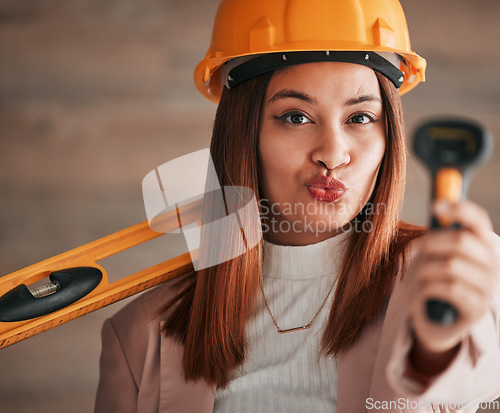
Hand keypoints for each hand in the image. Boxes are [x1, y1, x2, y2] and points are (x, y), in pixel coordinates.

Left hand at [409, 200, 498, 357]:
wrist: (432, 318)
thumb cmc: (433, 279)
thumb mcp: (434, 253)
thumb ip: (439, 233)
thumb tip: (438, 206)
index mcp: (481, 245)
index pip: (478, 220)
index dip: (459, 209)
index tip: (436, 205)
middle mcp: (491, 264)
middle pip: (461, 241)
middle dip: (433, 243)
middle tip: (421, 250)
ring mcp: (487, 288)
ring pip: (451, 266)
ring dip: (426, 269)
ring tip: (421, 276)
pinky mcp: (477, 308)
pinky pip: (448, 289)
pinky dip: (428, 287)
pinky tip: (425, 291)